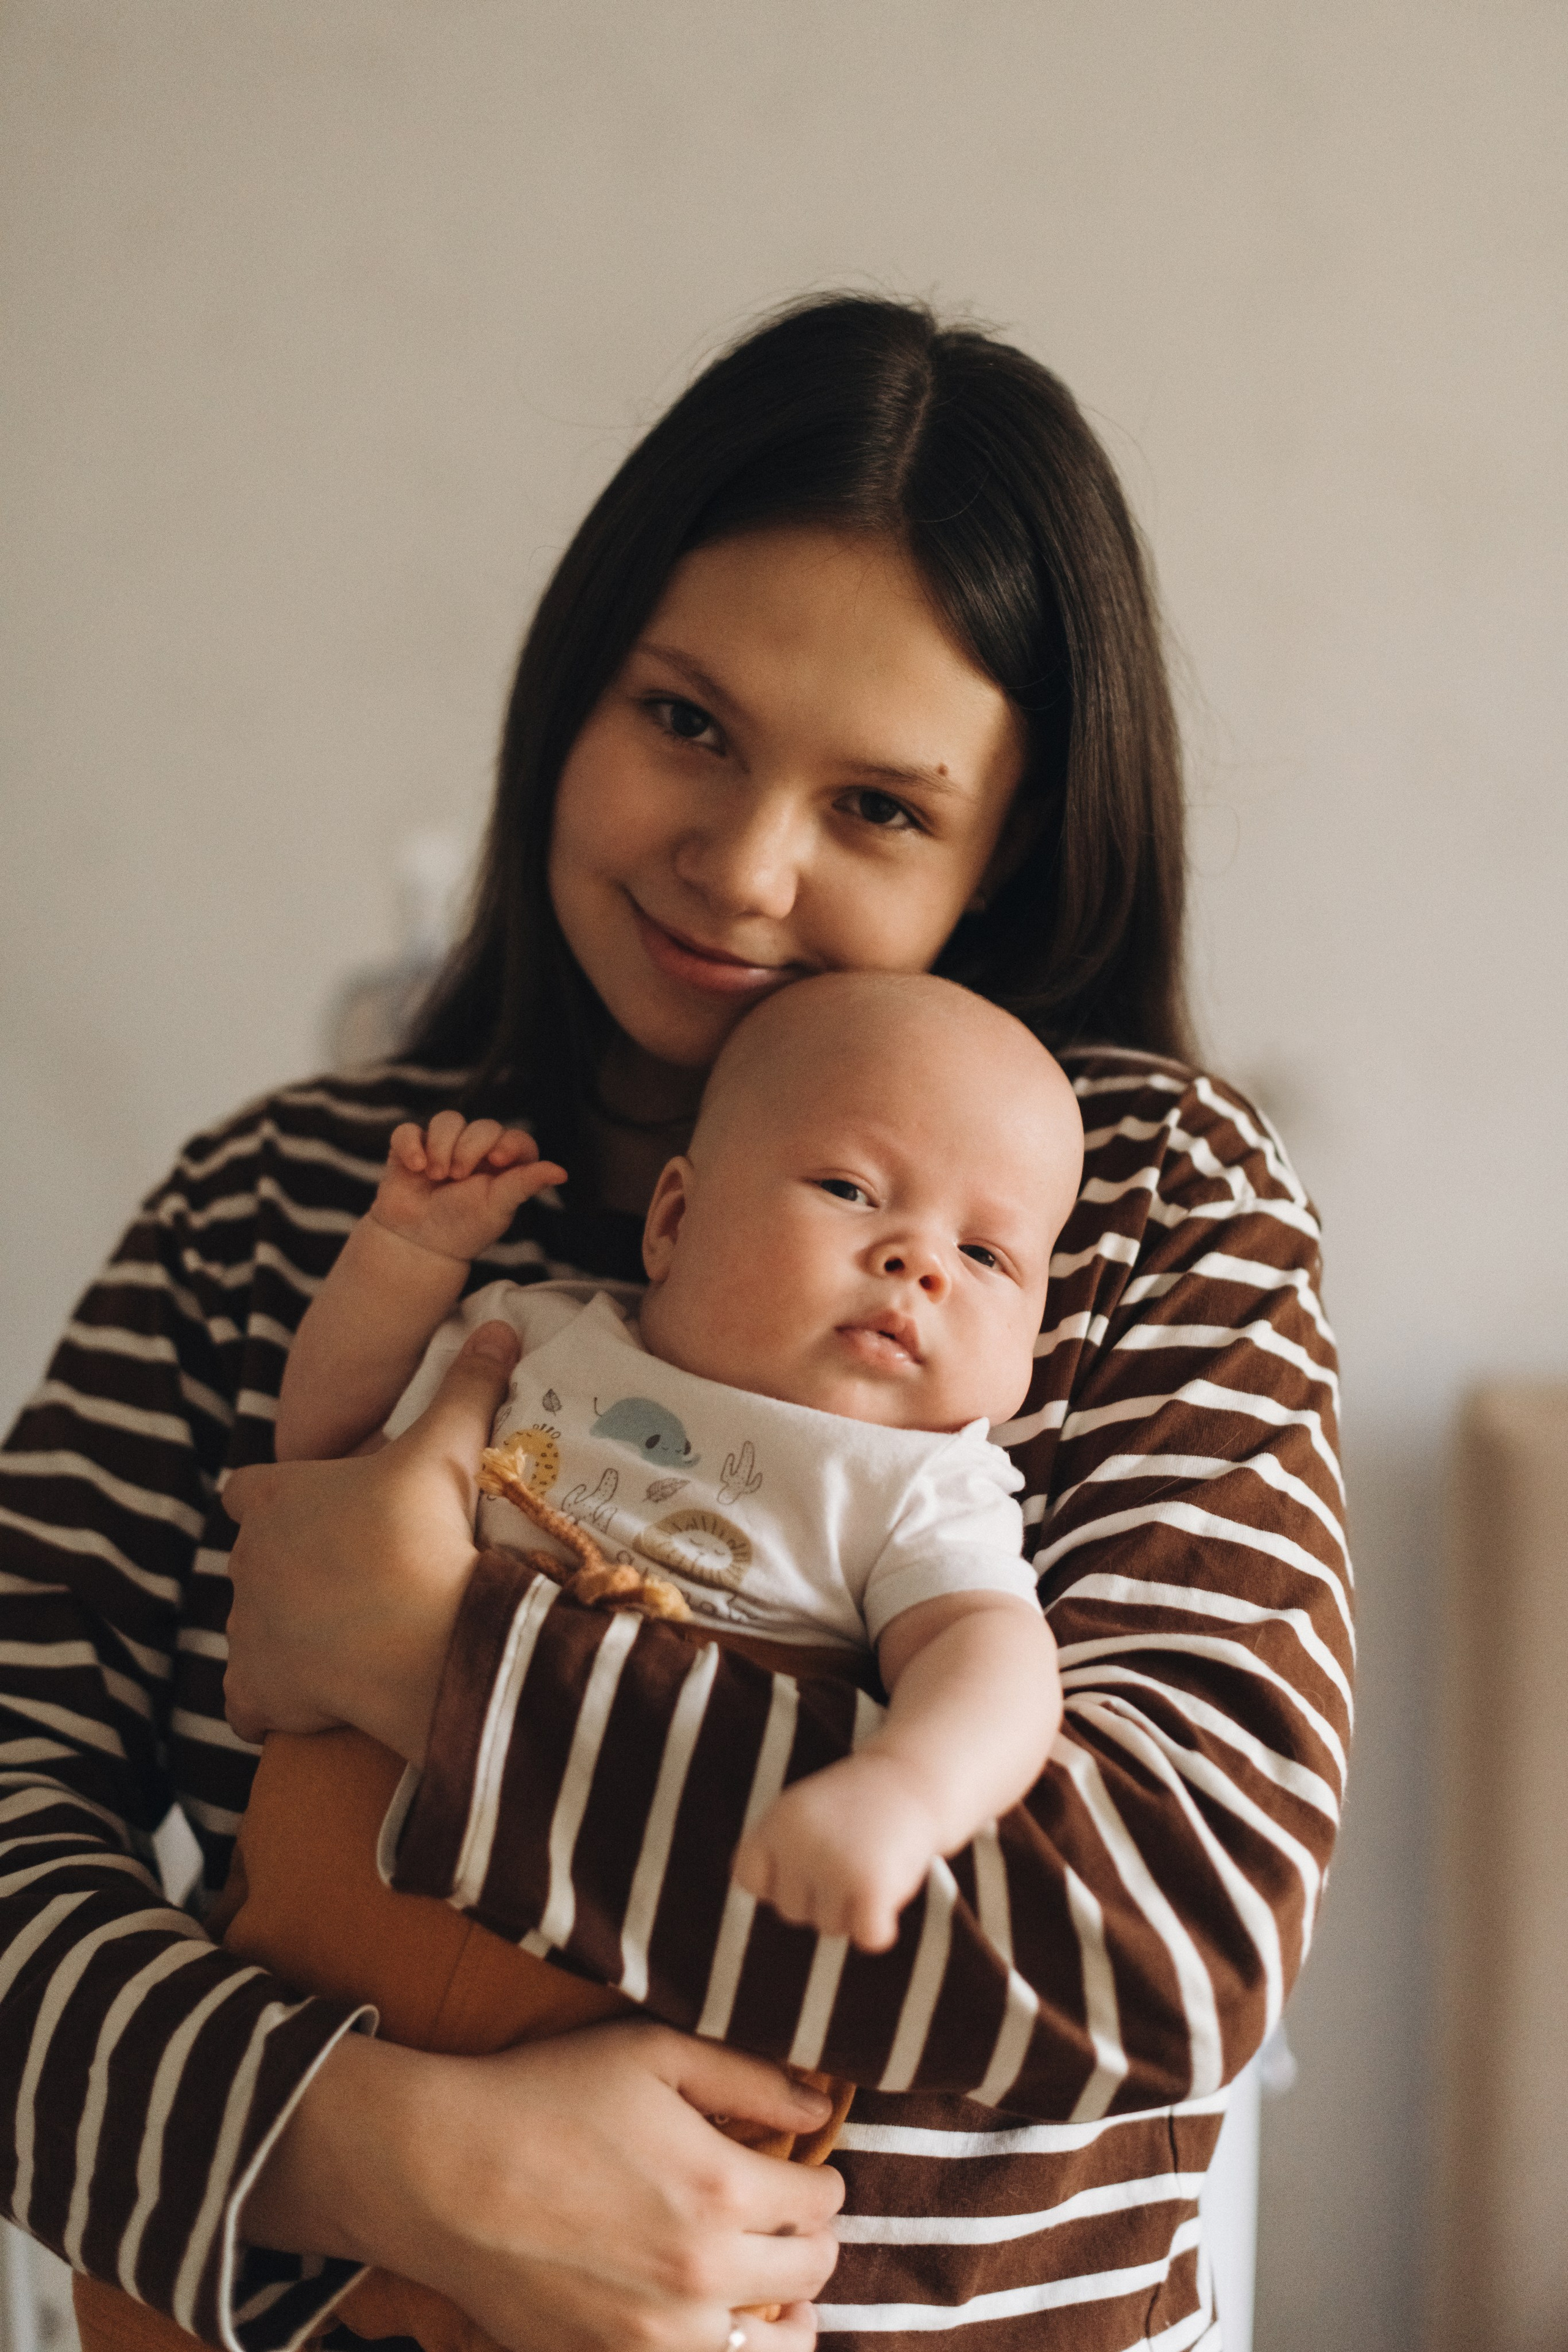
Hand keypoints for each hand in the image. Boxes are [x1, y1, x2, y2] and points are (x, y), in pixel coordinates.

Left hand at [223, 1320, 520, 1761]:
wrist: (420, 1638)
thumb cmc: (421, 1534)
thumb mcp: (447, 1450)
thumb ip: (466, 1387)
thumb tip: (499, 1327)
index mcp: (275, 1499)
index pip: (248, 1490)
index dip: (278, 1500)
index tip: (320, 1514)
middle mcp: (246, 1561)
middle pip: (254, 1561)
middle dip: (291, 1571)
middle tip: (356, 1582)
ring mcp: (246, 1630)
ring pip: (252, 1630)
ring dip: (288, 1636)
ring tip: (351, 1643)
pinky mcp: (255, 1692)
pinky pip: (248, 1702)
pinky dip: (273, 1703)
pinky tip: (314, 1704)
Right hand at [242, 2018, 842, 2351]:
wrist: (443, 2172)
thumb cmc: (547, 2097)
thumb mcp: (654, 2054)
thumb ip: (751, 2077)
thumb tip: (822, 2107)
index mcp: (721, 2191)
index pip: (824, 2204)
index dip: (822, 2180)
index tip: (804, 2170)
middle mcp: (702, 2276)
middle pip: (812, 2275)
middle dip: (811, 2240)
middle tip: (787, 2218)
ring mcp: (656, 2336)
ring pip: (776, 2350)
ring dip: (785, 2314)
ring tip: (767, 2286)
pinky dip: (721, 2349)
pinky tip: (708, 2318)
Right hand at [372, 1113, 566, 1262]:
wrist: (420, 1244)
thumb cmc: (465, 1227)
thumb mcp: (497, 1207)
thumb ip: (525, 1184)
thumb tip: (562, 1173)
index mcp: (504, 1164)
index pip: (516, 1139)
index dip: (509, 1143)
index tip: (498, 1160)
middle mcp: (476, 1150)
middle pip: (482, 1126)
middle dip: (469, 1149)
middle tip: (457, 1178)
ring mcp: (443, 1145)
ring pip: (447, 1120)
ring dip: (441, 1146)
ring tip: (436, 1176)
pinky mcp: (412, 1147)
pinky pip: (409, 1130)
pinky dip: (411, 1145)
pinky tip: (416, 1167)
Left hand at [733, 1753, 939, 1953]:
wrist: (915, 1777)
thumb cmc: (858, 1802)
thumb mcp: (803, 1813)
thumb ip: (779, 1853)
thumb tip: (776, 1906)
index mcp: (776, 1822)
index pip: (748, 1878)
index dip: (776, 1878)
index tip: (805, 1859)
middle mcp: (799, 1844)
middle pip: (791, 1910)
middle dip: (821, 1895)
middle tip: (852, 1853)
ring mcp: (835, 1866)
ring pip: (829, 1927)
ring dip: (853, 1907)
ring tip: (872, 1861)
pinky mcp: (871, 1887)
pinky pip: (867, 1937)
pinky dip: (880, 1927)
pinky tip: (889, 1892)